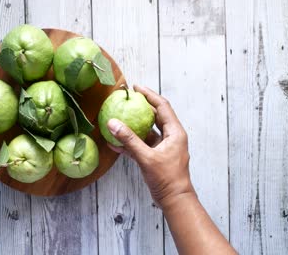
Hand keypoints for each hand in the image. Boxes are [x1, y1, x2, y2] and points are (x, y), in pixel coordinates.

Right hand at [107, 85, 193, 207]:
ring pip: (147, 131)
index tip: (136, 87)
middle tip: (127, 98)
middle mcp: (171, 137)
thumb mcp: (146, 157)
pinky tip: (114, 142)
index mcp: (175, 132)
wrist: (174, 200)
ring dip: (133, 126)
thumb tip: (113, 123)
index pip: (162, 107)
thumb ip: (129, 140)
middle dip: (141, 107)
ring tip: (119, 116)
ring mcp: (163, 147)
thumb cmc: (167, 178)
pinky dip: (130, 143)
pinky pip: (142, 145)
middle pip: (155, 116)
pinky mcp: (156, 157)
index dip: (149, 95)